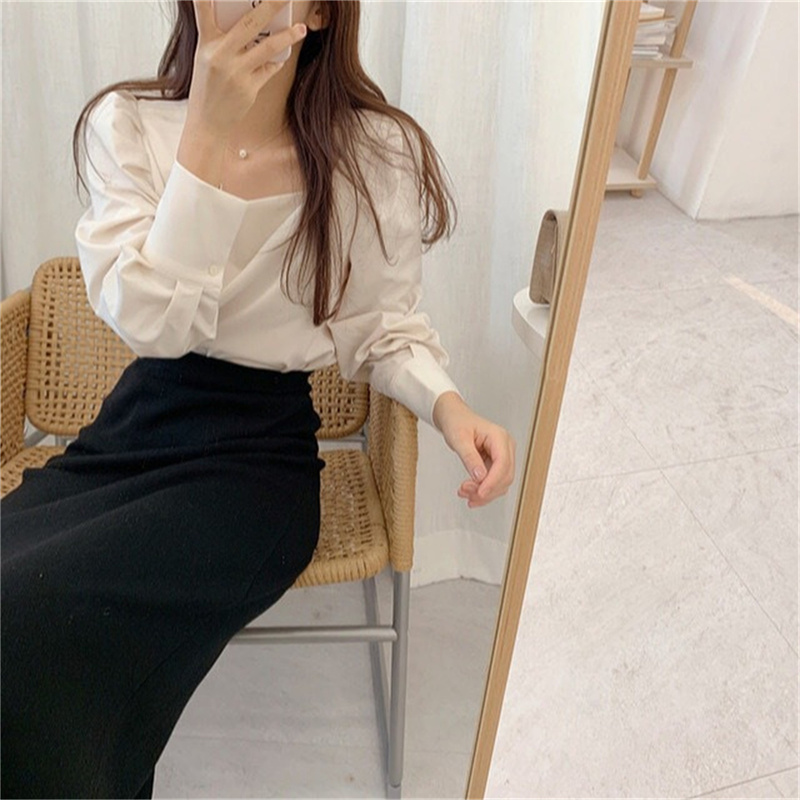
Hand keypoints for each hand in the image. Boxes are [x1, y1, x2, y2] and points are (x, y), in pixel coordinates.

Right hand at [188, 0, 307, 138]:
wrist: (208, 124)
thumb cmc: (208, 87)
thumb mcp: (206, 59)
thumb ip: (223, 39)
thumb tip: (252, 21)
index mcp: (206, 43)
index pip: (203, 11)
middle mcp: (220, 55)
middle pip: (250, 23)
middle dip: (271, 5)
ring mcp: (236, 72)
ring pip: (268, 48)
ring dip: (288, 36)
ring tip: (302, 28)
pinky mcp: (249, 88)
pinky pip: (270, 69)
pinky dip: (277, 62)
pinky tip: (280, 59)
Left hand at [433, 392, 515, 508]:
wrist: (454, 418)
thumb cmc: (457, 422)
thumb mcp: (459, 439)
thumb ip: (470, 458)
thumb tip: (479, 476)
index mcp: (499, 437)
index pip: (503, 464)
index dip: (492, 481)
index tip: (480, 492)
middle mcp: (505, 447)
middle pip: (505, 476)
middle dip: (486, 489)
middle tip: (465, 492)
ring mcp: (503, 456)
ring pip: (501, 483)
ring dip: (484, 493)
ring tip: (464, 492)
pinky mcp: (496, 463)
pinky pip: (494, 482)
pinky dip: (483, 490)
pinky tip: (470, 493)